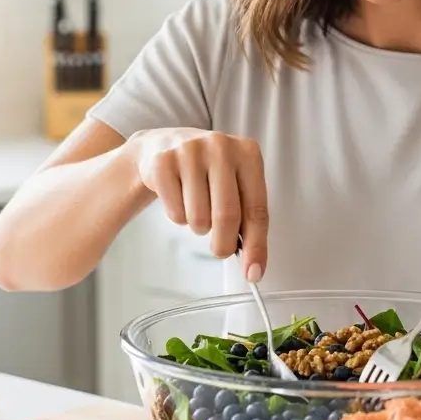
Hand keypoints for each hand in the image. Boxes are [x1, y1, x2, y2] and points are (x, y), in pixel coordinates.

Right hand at [127, 128, 268, 281]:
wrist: (165, 146)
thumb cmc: (209, 173)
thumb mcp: (236, 186)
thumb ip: (248, 223)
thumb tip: (252, 266)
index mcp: (248, 152)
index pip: (257, 209)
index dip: (256, 246)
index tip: (253, 273)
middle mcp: (221, 146)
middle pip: (227, 215)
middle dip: (224, 244)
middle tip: (220, 249)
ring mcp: (189, 151)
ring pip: (198, 217)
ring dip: (199, 227)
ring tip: (197, 208)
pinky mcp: (163, 162)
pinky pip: (175, 213)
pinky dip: (179, 217)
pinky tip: (179, 197)